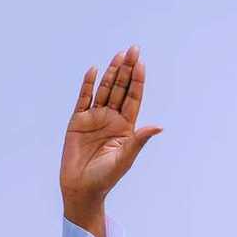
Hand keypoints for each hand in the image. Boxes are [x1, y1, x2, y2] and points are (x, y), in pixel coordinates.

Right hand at [60, 46, 161, 236]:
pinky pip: (83, 98)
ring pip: (104, 90)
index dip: (138, 81)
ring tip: (119, 55)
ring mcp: (94, 118)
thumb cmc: (106, 177)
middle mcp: (111, 119)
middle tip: (133, 49)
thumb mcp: (125, 158)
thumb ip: (139, 140)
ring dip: (111, 73)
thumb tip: (159, 127)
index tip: (141, 63)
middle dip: (127, 70)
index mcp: (126, 127)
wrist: (82, 187)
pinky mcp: (77, 120)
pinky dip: (88, 85)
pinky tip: (94, 71)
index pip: (134, 98)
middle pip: (121, 89)